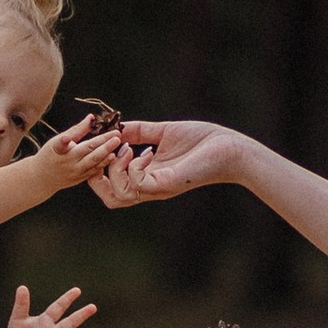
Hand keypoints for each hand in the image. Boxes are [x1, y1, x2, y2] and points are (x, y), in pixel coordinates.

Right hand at [30, 121, 129, 195]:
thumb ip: (76, 130)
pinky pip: (93, 171)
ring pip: (93, 163)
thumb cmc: (50, 155)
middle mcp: (68, 163)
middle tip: (117, 135)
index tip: (75, 132)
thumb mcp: (57, 141)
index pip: (65, 143)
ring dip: (106, 154)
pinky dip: (103, 163)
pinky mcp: (79, 179)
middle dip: (104, 143)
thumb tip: (91, 117)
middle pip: (88, 152)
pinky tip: (113, 156)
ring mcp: (75, 173)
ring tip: (117, 145)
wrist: (42, 179)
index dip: (68, 139)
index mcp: (60, 151)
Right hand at [91, 117, 244, 208]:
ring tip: (127, 149)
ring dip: (115, 169)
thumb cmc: (202, 140)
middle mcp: (150, 186)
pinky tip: (147, 152)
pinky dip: (133, 167)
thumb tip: (117, 127)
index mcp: (147, 176)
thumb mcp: (163, 132)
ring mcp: (158, 188)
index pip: (112, 188)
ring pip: (119, 196)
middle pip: (111, 200)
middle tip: (107, 153)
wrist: (229, 147)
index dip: (100, 170)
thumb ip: (140, 131)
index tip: (106, 146)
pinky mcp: (167, 184)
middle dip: (98, 177)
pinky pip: (137, 184)